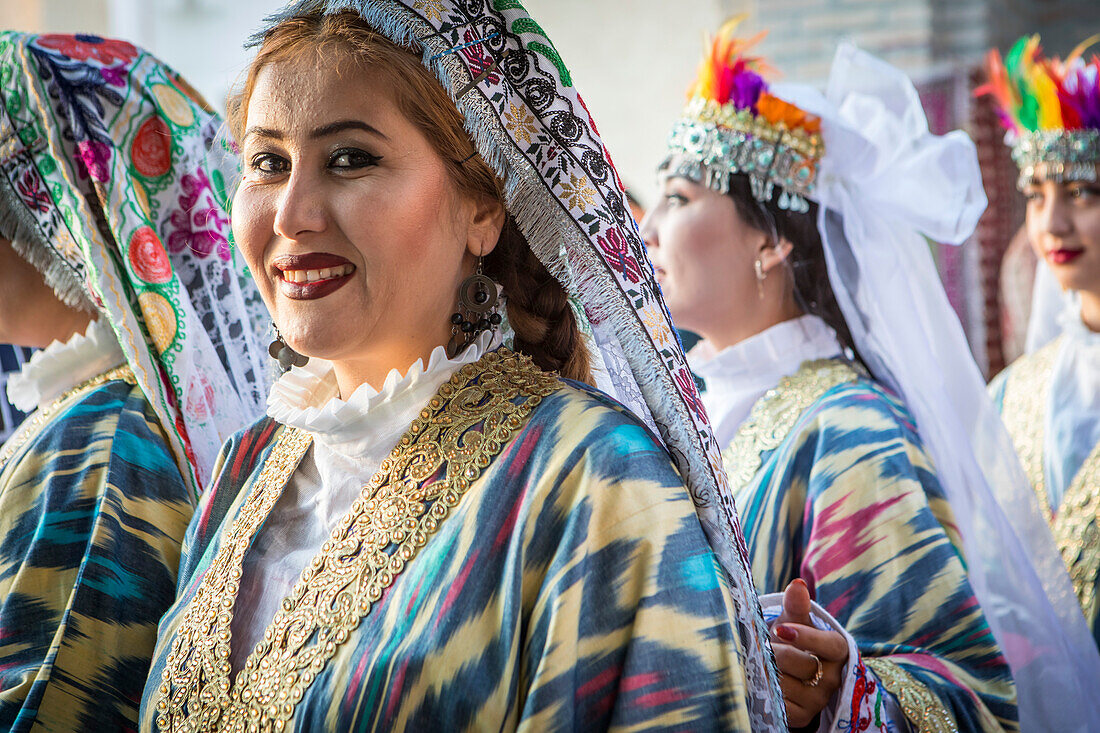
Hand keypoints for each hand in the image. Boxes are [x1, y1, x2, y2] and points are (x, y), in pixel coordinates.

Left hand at [771, 578, 848, 729]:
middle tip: (765, 645)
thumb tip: (797, 585)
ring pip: (787, 684)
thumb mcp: (793, 621)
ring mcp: (818, 699)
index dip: (806, 637)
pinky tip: (765, 680)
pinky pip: (780, 703)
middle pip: (802, 664)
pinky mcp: (802, 715)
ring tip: (765, 662)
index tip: (781, 629)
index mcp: (837, 650)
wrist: (786, 670)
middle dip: (778, 652)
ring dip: (768, 671)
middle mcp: (833, 678)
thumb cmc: (791, 639)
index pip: (829, 645)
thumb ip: (796, 605)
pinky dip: (767, 690)